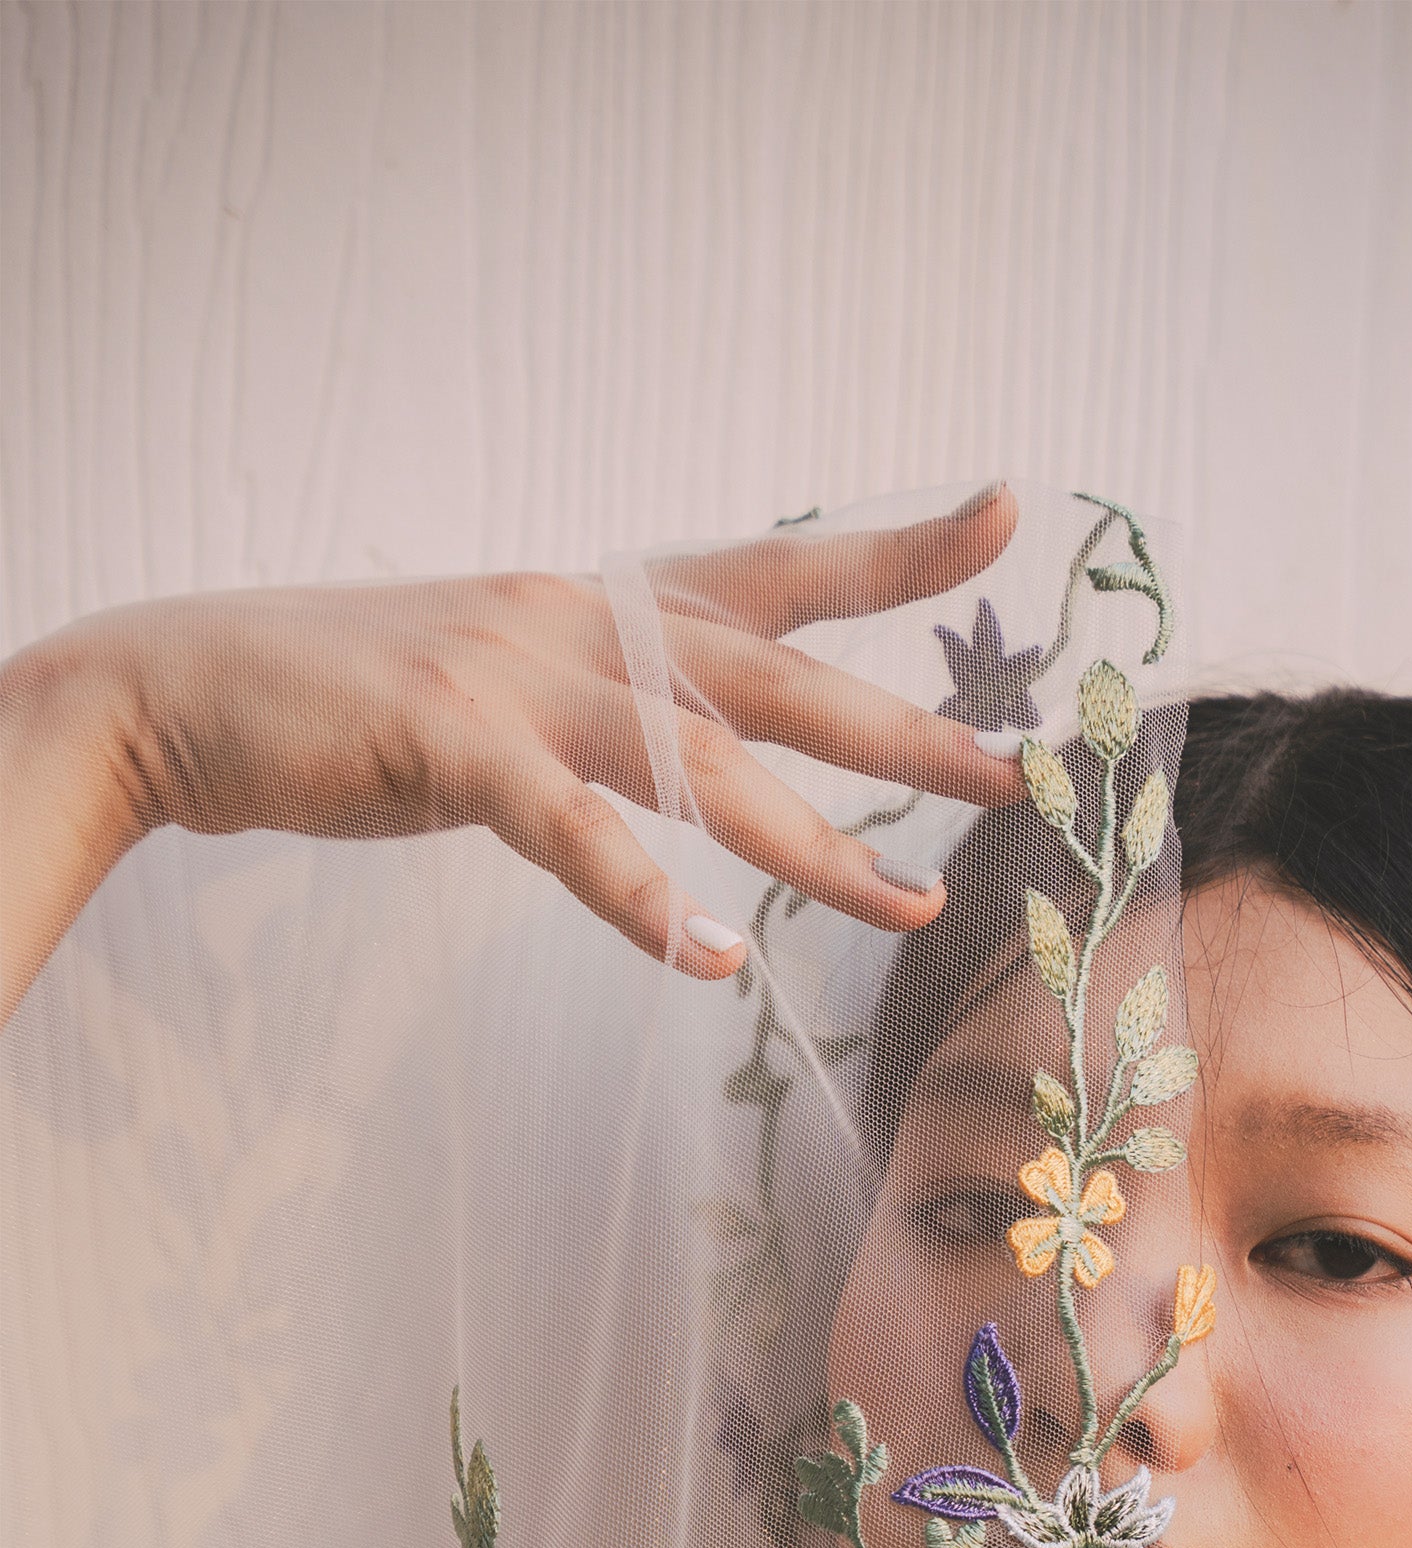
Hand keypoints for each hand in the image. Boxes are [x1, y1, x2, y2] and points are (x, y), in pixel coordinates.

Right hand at [0, 486, 1022, 1018]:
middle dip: (906, 727)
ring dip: (816, 842)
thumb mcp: (507, 681)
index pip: (774, 570)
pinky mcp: (452, 748)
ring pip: (702, 762)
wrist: (186, 688)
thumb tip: (695, 753)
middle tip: (1015, 769)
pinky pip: (571, 832)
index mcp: (600, 606)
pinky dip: (642, 895)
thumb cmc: (357, 703)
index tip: (1000, 516)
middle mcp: (580, 624)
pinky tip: (711, 957)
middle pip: (778, 675)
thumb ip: (606, 708)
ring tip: (912, 903)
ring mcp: (518, 679)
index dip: (891, 549)